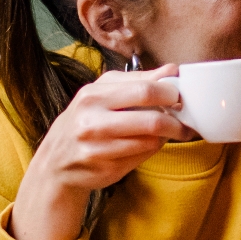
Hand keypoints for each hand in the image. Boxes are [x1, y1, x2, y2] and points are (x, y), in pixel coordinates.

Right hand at [9, 67, 190, 239]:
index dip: (170, 93)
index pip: (144, 90)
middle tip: (184, 122)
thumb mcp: (103, 93)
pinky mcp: (105, 169)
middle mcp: (91, 122)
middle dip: (175, 121)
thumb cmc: (86, 120)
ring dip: (165, 138)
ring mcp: (97, 149)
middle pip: (151, 119)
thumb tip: (173, 70)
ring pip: (150, 141)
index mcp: (92, 96)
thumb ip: (138, 81)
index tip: (180, 97)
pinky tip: (148, 144)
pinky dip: (151, 150)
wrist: (56, 160)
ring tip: (168, 133)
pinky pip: (142, 157)